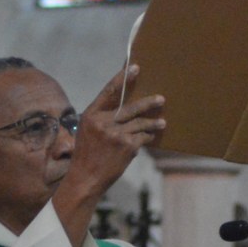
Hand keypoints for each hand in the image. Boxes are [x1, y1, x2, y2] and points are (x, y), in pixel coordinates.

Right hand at [65, 64, 165, 199]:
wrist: (85, 179)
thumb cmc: (86, 156)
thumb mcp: (86, 132)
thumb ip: (101, 120)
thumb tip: (122, 111)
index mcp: (90, 115)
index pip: (109, 91)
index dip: (122, 78)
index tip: (135, 68)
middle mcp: (103, 122)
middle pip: (130, 107)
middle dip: (148, 103)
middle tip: (160, 99)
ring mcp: (116, 134)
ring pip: (140, 123)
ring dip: (153, 123)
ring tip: (162, 122)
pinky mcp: (127, 146)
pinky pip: (142, 137)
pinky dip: (147, 137)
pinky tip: (151, 137)